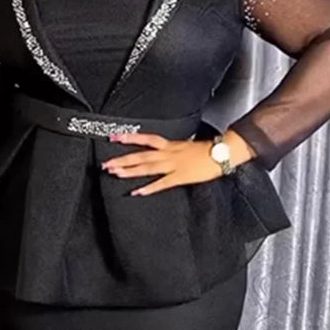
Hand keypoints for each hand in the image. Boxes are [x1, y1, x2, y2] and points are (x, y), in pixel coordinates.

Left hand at [101, 130, 251, 195]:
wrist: (223, 153)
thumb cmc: (207, 151)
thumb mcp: (186, 146)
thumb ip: (172, 150)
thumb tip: (161, 152)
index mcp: (170, 145)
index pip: (146, 139)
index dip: (130, 138)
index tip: (114, 137)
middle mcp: (169, 153)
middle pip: (142, 155)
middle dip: (123, 159)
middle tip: (106, 163)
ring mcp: (174, 165)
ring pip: (148, 167)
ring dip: (130, 171)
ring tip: (115, 173)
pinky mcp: (181, 177)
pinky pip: (162, 183)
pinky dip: (149, 188)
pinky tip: (137, 192)